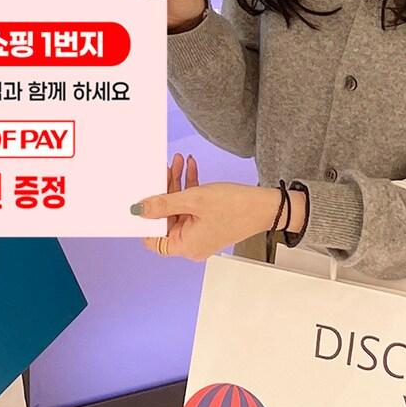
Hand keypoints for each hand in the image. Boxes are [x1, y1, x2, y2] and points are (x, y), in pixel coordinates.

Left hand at [132, 154, 282, 261]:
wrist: (267, 205)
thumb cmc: (236, 206)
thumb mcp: (194, 200)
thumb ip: (163, 203)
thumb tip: (138, 209)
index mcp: (185, 245)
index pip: (153, 238)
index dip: (146, 218)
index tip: (142, 196)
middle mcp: (191, 243)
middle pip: (165, 217)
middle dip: (164, 190)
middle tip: (163, 168)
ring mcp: (199, 231)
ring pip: (178, 206)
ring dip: (177, 182)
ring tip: (176, 161)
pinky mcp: (207, 221)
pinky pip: (191, 204)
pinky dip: (190, 186)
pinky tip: (190, 166)